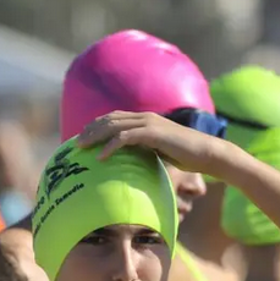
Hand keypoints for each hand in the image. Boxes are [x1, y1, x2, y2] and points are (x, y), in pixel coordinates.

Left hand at [77, 111, 227, 177]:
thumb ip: (144, 150)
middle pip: (109, 120)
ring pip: (114, 126)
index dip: (96, 126)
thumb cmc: (185, 156)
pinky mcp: (153, 133)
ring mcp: (148, 123)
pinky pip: (125, 138)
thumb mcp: (159, 151)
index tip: (81, 138)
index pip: (114, 118)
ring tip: (81, 148)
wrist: (205, 153)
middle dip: (90, 130)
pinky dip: (111, 147)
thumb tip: (130, 162)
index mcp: (145, 120)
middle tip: (74, 143)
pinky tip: (100, 158)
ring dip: (95, 137)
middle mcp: (144, 117)